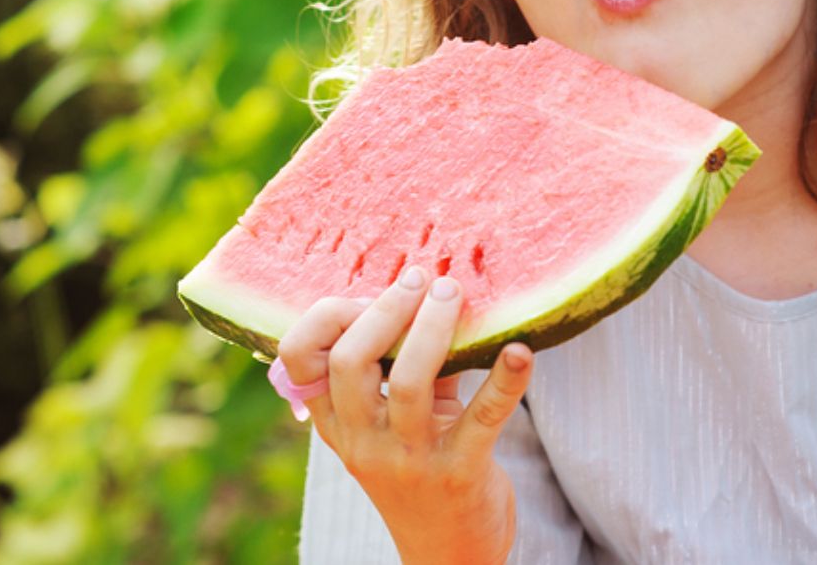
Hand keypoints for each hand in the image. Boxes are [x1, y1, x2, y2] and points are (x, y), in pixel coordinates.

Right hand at [277, 266, 533, 564]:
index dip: (327, 315)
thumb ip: (398, 364)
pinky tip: (519, 350)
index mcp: (336, 422)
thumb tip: (424, 289)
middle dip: (386, 308)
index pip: (297, 359)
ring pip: (409, 383)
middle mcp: (362, 441)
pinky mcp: (459, 473)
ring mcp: (408, 459)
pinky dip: (503, 379)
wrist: (450, 554)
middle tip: (422, 279)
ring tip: (452, 292)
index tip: (367, 291)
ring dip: (433, 328)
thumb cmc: (419, 466)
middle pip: (350, 361)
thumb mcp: (390, 421)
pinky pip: (481, 417)